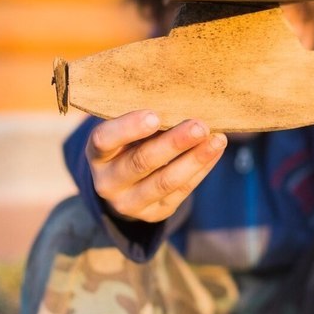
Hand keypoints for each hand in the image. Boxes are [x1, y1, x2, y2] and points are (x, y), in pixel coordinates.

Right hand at [86, 110, 226, 222]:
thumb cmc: (129, 143)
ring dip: (195, 159)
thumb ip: (145, 119)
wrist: (124, 187)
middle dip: (174, 143)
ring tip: (217, 139)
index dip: (128, 128)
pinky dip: (201, 169)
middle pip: (142, 162)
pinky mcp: (154, 213)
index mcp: (97, 154)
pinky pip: (182, 191)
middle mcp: (108, 182)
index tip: (155, 115)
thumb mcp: (125, 131)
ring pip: (166, 181)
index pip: (104, 140)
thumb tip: (183, 101)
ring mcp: (130, 202)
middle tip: (199, 126)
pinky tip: (214, 150)